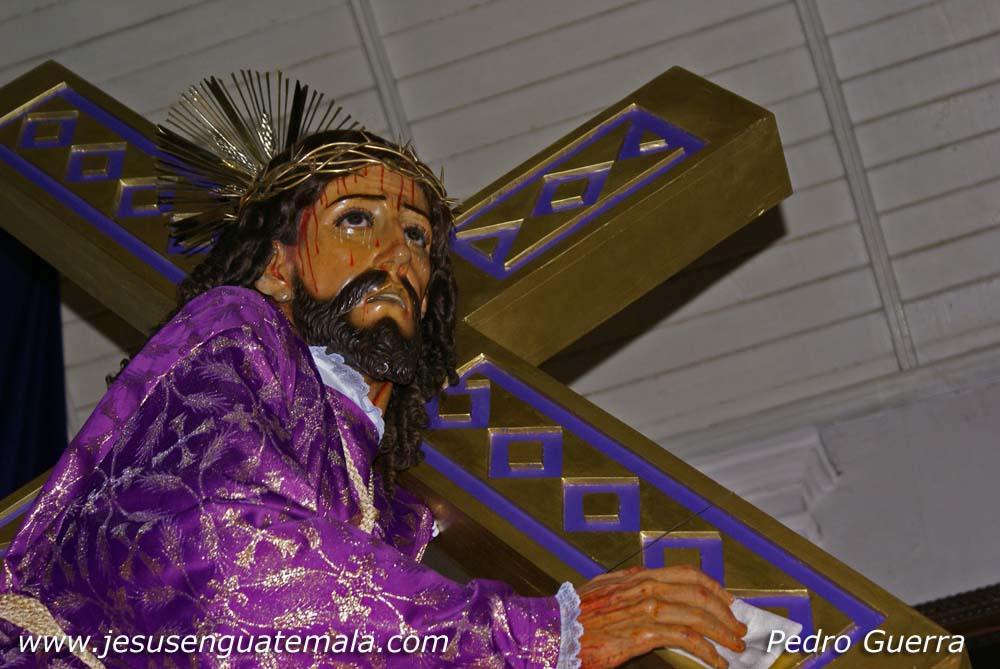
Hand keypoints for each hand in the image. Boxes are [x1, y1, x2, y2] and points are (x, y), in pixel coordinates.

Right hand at [576, 564, 746, 668]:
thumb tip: (646, 577)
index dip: (714, 587)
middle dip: (725, 611)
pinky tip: (715, 660)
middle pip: (698, 593)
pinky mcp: (642, 635)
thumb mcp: (603, 588)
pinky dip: (706, 650)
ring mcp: (645, 610)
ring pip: (696, 615)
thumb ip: (627, 582)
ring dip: (722, 632)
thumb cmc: (575, 614)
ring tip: (734, 646)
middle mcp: (645, 588)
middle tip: (738, 627)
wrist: (555, 630)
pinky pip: (685, 639)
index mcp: (639, 577)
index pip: (687, 574)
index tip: (728, 601)